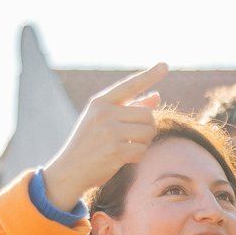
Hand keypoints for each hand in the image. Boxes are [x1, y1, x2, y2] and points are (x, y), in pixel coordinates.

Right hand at [41, 63, 166, 209]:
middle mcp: (105, 113)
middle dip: (148, 127)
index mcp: (100, 102)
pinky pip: (142, 150)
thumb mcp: (104, 120)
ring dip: (145, 142)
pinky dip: (138, 155)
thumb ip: (130, 108)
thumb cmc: (90, 143)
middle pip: (147, 115)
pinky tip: (125, 158)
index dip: (149, 75)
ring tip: (129, 146)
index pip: (130, 85)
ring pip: (148, 132)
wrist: (70, 169)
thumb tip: (156, 97)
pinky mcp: (116, 151)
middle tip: (137, 136)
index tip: (165, 65)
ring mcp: (110, 132)